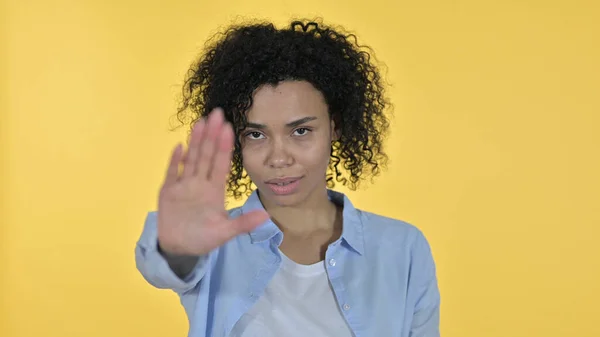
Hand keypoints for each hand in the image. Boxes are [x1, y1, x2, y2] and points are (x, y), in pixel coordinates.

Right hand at [156, 108, 268, 255]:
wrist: (179, 248)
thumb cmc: (202, 239)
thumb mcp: (225, 233)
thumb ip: (243, 224)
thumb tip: (267, 217)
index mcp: (215, 191)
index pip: (221, 164)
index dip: (225, 147)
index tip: (229, 128)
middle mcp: (200, 183)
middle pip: (207, 155)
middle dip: (211, 135)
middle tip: (217, 113)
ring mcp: (184, 185)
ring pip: (191, 159)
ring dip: (195, 141)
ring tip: (200, 122)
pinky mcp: (169, 191)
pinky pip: (172, 172)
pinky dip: (175, 161)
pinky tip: (180, 146)